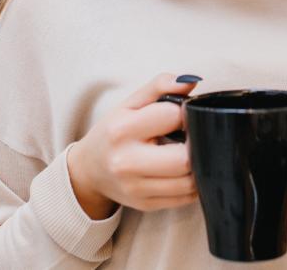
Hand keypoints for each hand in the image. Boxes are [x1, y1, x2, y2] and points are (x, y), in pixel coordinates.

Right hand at [66, 72, 201, 218]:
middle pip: (184, 157)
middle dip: (194, 143)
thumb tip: (191, 81)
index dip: (183, 112)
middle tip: (189, 136)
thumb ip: (159, 86)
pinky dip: (193, 182)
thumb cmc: (113, 132)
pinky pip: (186, 197)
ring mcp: (136, 188)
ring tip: (188, 152)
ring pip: (190, 181)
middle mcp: (126, 163)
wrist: (89, 170)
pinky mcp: (147, 204)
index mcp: (121, 130)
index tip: (180, 114)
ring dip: (198, 164)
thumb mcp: (130, 104)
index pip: (172, 116)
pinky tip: (185, 170)